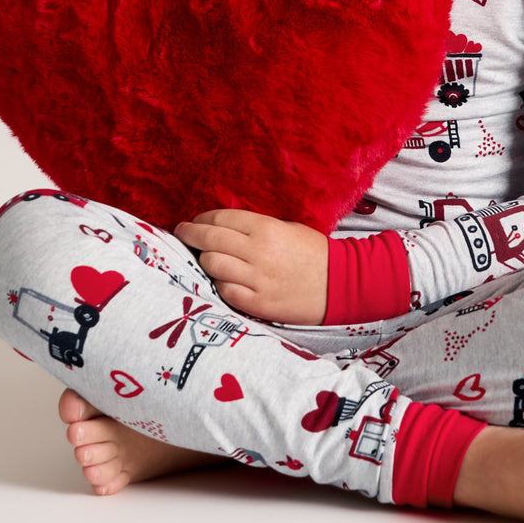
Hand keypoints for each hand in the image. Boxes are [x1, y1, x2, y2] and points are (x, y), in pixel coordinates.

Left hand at [175, 210, 327, 325]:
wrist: (340, 284)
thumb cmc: (314, 252)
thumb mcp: (287, 227)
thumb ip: (255, 226)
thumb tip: (222, 225)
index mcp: (266, 228)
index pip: (220, 219)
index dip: (201, 219)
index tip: (194, 221)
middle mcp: (258, 252)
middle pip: (209, 240)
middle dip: (190, 234)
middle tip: (182, 233)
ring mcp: (257, 280)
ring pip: (212, 265)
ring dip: (204, 260)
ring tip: (203, 258)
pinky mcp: (258, 304)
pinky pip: (225, 291)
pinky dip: (220, 284)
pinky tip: (223, 280)